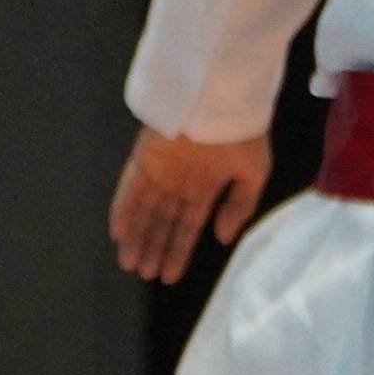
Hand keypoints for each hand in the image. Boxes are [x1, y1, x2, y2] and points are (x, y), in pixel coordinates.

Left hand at [110, 126, 274, 283]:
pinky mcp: (144, 158)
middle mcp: (180, 182)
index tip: (170, 275)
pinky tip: (118, 234)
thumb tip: (222, 238)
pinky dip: (123, 210)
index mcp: (205, 186)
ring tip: (130, 264)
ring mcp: (161, 171)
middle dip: (154, 249)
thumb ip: (240, 206)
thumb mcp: (254, 172)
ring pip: (144, 211)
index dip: (178, 250)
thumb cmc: (245, 132)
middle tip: (145, 275)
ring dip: (136, 237)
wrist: (225, 98)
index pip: (187, 225)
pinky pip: (129, 188)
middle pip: (162, 222)